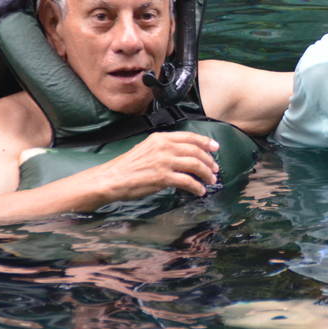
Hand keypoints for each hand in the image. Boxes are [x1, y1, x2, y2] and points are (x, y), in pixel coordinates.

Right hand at [104, 131, 219, 199]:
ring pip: (195, 165)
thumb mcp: (146, 148)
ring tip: (210, 180)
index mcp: (160, 138)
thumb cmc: (127, 166)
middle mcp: (164, 147)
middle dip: (209, 160)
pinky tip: (200, 191)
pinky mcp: (163, 177)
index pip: (189, 136)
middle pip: (195, 151)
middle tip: (215, 168)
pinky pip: (187, 181)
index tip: (215, 147)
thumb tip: (183, 154)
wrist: (111, 179)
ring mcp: (164, 161)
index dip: (205, 142)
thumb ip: (163, 148)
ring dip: (206, 174)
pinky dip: (197, 187)